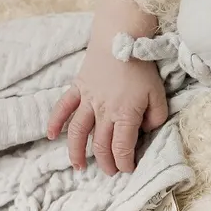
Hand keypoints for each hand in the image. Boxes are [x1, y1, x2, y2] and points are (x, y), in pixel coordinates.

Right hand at [47, 0, 166, 173]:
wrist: (120, 38)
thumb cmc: (142, 68)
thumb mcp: (159, 95)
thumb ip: (156, 117)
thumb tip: (145, 130)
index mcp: (125, 115)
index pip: (122, 148)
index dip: (124, 162)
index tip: (127, 169)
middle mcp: (103, 112)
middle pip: (100, 144)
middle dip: (105, 162)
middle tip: (109, 172)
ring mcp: (87, 101)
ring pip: (78, 132)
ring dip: (76, 151)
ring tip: (78, 166)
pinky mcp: (77, 88)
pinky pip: (62, 108)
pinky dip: (55, 123)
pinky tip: (51, 136)